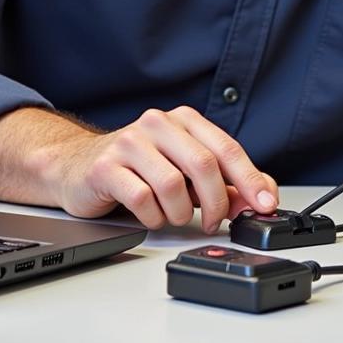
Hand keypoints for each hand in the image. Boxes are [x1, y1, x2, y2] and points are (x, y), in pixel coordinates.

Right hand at [43, 106, 278, 231]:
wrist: (76, 167)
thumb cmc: (138, 170)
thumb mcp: (185, 171)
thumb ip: (224, 182)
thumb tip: (261, 196)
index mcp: (183, 120)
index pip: (226, 148)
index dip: (250, 179)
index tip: (265, 204)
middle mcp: (158, 123)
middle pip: (203, 165)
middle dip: (215, 202)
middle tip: (213, 222)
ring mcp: (129, 142)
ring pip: (173, 184)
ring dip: (180, 212)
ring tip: (173, 215)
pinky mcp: (105, 166)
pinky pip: (142, 198)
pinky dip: (153, 216)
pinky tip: (150, 215)